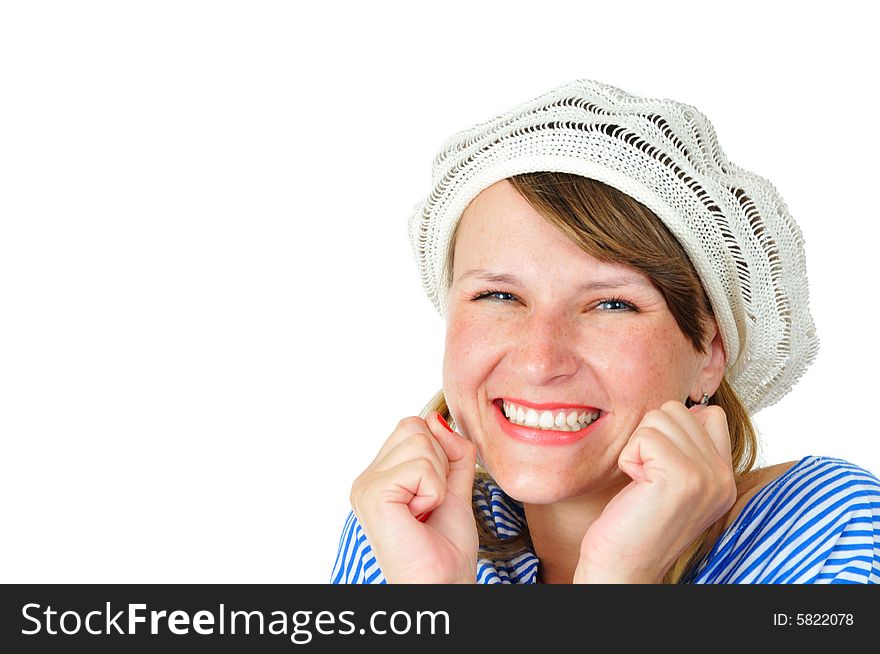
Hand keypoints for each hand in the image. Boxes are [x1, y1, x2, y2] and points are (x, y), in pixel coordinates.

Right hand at [349, 411, 478, 582]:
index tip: (433, 495)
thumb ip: (451, 452)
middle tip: (429, 503)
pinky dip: (433, 492)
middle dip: (439, 463)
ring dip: (437, 480)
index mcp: (379, 475)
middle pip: (415, 427)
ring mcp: (365, 485)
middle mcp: (366, 478)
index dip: (438, 455)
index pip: (413, 426)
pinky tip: (418, 516)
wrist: (444, 583)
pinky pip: (421, 466)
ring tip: (424, 511)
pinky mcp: (372, 494)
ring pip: (421, 443)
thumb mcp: (454, 487)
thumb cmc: (445, 546)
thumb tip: (436, 417)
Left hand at [573, 400, 736, 582]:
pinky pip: (644, 437)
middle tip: (647, 476)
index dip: (674, 426)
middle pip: (678, 410)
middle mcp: (723, 477)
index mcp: (725, 477)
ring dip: (638, 446)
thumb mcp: (674, 483)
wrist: (622, 566)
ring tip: (642, 481)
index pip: (711, 414)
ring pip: (660, 417)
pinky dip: (629, 457)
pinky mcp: (681, 477)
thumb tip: (687, 407)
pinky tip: (636, 486)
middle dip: (650, 436)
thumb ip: (688, 449)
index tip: (659, 462)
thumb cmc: (636, 521)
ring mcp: (706, 477)